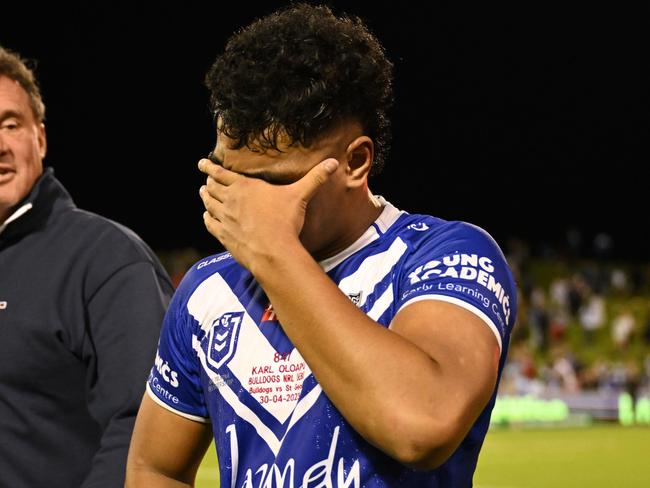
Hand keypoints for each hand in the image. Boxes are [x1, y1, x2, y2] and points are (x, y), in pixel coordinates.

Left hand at [198, 158, 338, 269]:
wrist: (273, 251)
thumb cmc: (285, 221)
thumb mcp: (300, 195)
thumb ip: (315, 178)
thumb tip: (334, 162)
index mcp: (244, 187)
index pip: (220, 173)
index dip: (209, 167)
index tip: (202, 163)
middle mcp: (230, 200)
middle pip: (212, 187)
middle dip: (209, 182)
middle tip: (206, 179)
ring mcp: (224, 219)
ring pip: (208, 204)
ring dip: (205, 198)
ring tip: (203, 193)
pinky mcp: (223, 235)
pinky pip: (209, 224)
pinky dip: (206, 218)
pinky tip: (206, 216)